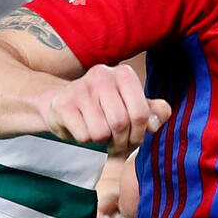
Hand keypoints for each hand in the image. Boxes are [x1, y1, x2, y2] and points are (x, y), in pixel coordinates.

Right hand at [43, 63, 171, 154]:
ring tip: (99, 134)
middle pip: (121, 123)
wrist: (63, 104)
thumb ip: (153, 112)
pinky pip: (83, 135)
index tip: (133, 139)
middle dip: (121, 141)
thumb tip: (154, 122)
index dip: (139, 133)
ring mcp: (80, 88)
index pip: (141, 113)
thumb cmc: (104, 107)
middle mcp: (102, 75)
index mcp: (123, 74)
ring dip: (102, 141)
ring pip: (101, 132)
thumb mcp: (131, 106)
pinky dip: (85, 140)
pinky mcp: (63, 104)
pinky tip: (83, 129)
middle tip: (117, 143)